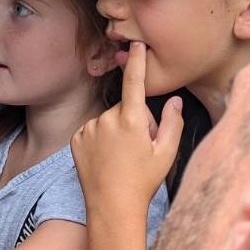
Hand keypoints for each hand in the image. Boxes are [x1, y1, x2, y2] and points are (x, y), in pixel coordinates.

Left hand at [72, 42, 183, 211]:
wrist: (111, 206)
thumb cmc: (143, 181)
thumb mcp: (167, 153)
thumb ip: (172, 122)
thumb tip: (173, 100)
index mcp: (131, 120)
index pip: (135, 83)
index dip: (137, 62)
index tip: (136, 43)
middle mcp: (106, 120)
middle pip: (126, 107)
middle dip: (135, 120)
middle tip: (140, 147)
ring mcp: (88, 128)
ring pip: (109, 119)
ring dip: (117, 130)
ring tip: (122, 156)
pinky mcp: (76, 138)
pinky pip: (93, 129)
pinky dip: (100, 138)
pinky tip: (106, 157)